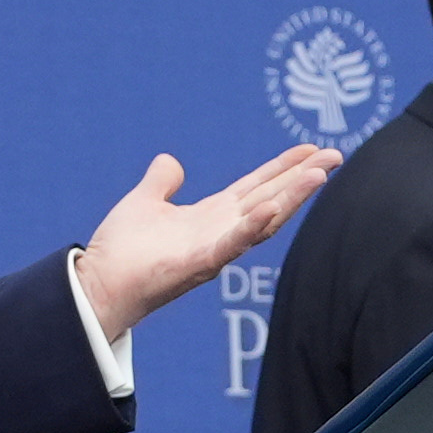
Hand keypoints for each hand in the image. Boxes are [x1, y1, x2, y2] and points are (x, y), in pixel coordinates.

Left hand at [76, 146, 340, 335]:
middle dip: (302, 179)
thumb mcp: (144, 202)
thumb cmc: (120, 251)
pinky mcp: (198, 264)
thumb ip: (161, 181)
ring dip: (291, 198)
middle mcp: (220, 232)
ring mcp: (213, 249)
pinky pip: (231, 245)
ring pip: (262, 221)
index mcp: (211, 216)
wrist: (98, 284)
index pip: (257, 187)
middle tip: (334, 156)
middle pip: (271, 199)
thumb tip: (170, 161)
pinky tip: (271, 208)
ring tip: (318, 174)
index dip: (283, 168)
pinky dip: (251, 228)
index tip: (311, 149)